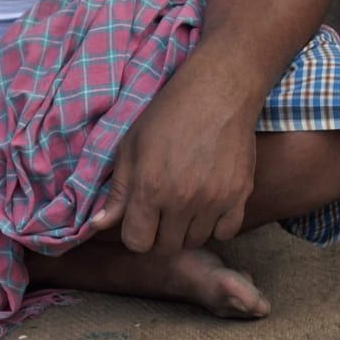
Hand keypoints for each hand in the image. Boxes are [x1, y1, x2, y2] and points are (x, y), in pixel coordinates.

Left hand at [88, 62, 258, 252]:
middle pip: (167, 247)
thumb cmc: (168, 115)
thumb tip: (98, 225)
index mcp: (150, 188)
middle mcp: (182, 200)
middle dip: (160, 235)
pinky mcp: (240, 195)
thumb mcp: (131, 147)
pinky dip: (217, 226)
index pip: (137, 242)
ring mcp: (214, 200)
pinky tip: (209, 206)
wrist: (218, 92)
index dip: (135, 233)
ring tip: (186, 205)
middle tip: (163, 212)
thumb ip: (117, 191)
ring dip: (187, 230)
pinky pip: (227, 233)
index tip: (140, 219)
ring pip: (196, 241)